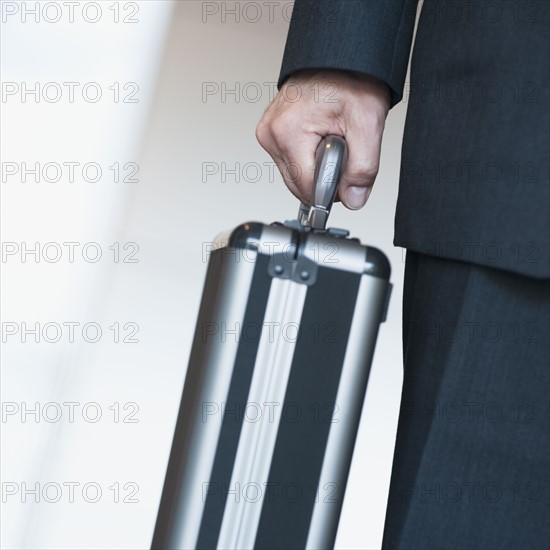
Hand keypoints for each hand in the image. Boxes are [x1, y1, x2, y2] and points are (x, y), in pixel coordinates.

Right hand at [256, 69, 390, 209]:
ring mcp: (268, 134)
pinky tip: (321, 138)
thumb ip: (363, 169)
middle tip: (341, 147)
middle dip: (325, 176)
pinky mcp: (272, 134)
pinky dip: (310, 158)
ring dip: (317, 167)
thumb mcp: (368, 124)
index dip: (333, 188)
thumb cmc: (351, 79)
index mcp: (287, 132)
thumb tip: (353, 199)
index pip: (307, 190)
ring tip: (331, 138)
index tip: (346, 170)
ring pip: (295, 177)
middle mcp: (271, 134)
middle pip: (299, 186)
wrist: (342, 57)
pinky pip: (292, 163)